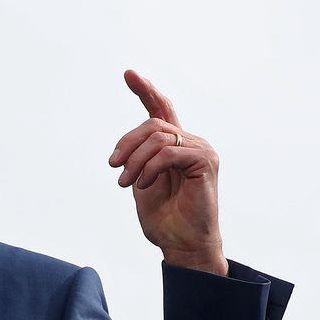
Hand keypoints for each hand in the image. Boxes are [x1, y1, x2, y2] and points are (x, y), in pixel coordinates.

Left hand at [108, 70, 225, 274]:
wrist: (183, 245)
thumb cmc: (165, 220)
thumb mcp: (142, 182)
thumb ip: (138, 158)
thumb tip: (127, 146)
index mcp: (176, 146)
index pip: (162, 109)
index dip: (145, 90)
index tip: (128, 73)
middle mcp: (192, 142)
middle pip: (153, 122)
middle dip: (126, 142)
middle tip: (113, 166)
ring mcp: (201, 150)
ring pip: (157, 136)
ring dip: (134, 159)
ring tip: (125, 183)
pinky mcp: (206, 161)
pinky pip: (169, 151)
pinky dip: (150, 167)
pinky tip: (143, 184)